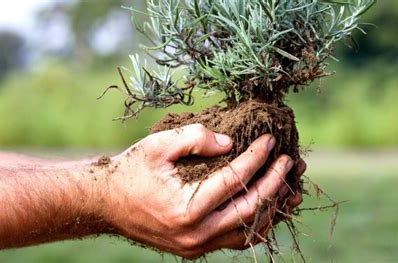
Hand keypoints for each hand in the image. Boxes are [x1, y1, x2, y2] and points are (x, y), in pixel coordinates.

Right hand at [94, 124, 303, 258]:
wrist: (105, 204)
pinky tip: (268, 207)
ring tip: (291, 186)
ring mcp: (197, 246)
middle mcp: (195, 234)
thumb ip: (194, 138)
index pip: (235, 180)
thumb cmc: (130, 172)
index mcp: (185, 208)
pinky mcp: (196, 249)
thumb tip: (231, 143)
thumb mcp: (158, 146)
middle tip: (291, 162)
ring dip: (273, 207)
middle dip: (275, 182)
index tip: (271, 141)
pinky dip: (257, 224)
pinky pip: (236, 239)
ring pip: (249, 230)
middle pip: (250, 208)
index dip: (257, 158)